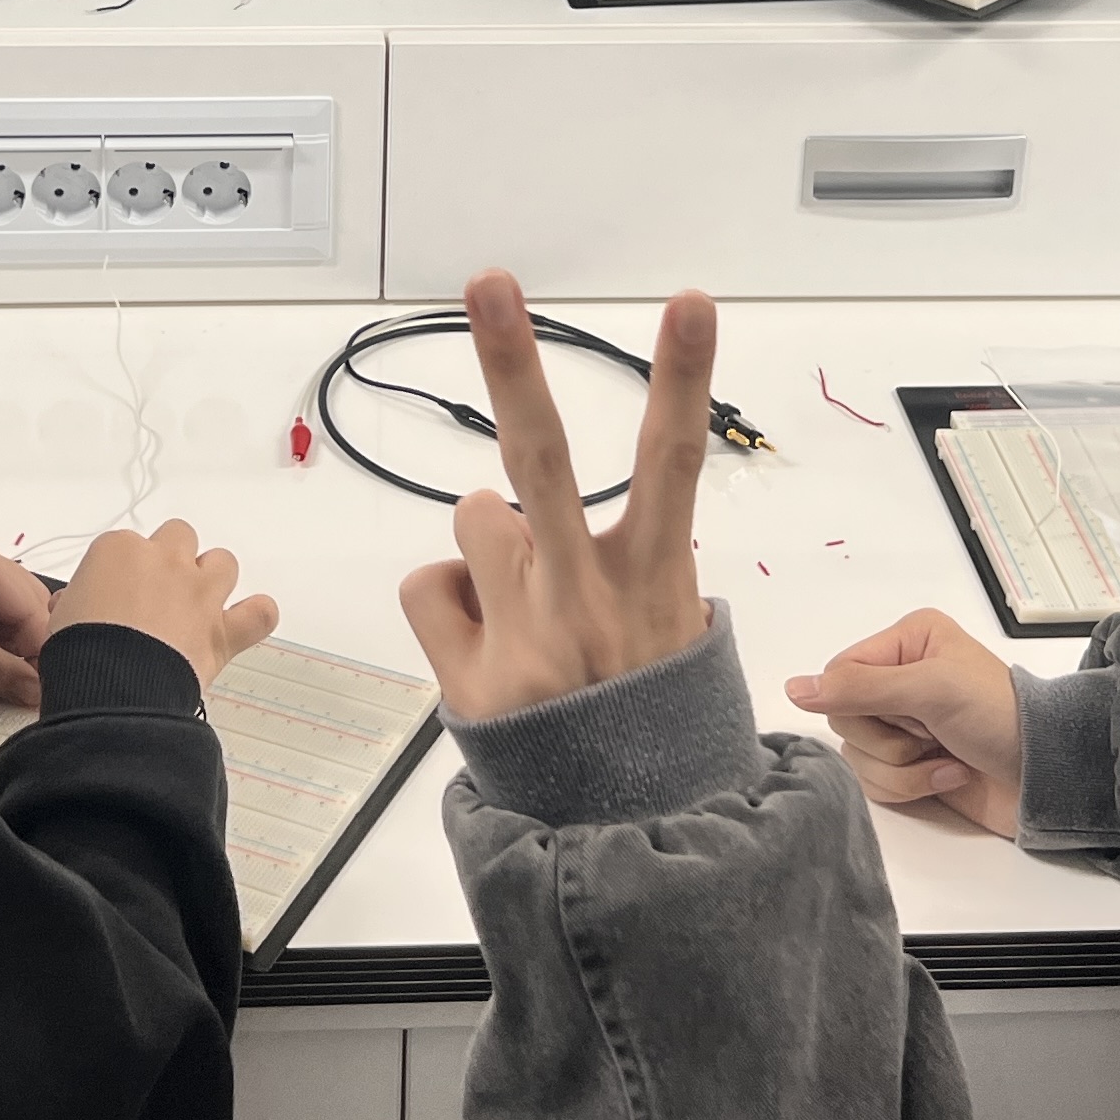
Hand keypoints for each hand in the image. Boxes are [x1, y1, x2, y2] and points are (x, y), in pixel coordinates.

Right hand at [54, 518, 277, 684]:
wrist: (110, 689)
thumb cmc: (79, 653)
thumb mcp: (60, 619)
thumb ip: (76, 602)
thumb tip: (76, 607)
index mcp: (118, 550)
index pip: (124, 547)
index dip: (121, 573)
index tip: (114, 597)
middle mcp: (164, 561)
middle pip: (178, 537)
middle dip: (170, 561)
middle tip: (155, 595)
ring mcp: (198, 592)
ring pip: (222, 562)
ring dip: (213, 579)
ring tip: (197, 605)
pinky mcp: (221, 629)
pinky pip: (259, 612)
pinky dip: (256, 616)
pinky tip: (247, 620)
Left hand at [399, 270, 715, 722]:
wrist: (631, 836)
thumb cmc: (646, 711)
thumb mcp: (669, 626)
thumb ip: (612, 554)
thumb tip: (503, 507)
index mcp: (654, 579)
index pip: (676, 459)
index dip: (684, 375)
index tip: (689, 300)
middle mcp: (588, 598)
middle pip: (542, 459)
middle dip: (512, 362)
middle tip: (490, 283)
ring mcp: (526, 636)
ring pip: (471, 519)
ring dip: (489, 543)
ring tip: (525, 601)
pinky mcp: (472, 678)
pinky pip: (429, 587)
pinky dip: (451, 600)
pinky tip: (487, 641)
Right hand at [786, 610, 1021, 834]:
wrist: (1049, 776)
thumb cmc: (1000, 716)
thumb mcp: (929, 689)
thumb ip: (859, 688)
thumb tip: (794, 688)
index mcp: (906, 642)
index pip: (839, 675)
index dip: (860, 704)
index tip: (904, 712)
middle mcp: (900, 680)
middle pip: (844, 719)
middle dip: (888, 741)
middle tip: (931, 734)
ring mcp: (906, 725)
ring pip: (857, 755)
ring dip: (904, 769)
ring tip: (948, 758)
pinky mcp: (911, 766)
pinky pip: (876, 783)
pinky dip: (912, 787)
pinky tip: (952, 774)